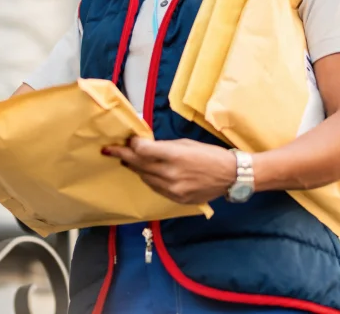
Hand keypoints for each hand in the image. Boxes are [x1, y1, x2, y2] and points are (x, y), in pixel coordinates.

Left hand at [103, 138, 236, 204]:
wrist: (230, 176)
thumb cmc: (209, 155)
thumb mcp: (186, 144)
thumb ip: (164, 146)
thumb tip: (144, 145)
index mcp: (174, 156)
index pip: (142, 150)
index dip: (132, 144)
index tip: (127, 140)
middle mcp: (171, 174)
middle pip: (139, 165)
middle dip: (123, 155)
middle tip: (109, 150)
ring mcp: (173, 189)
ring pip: (145, 178)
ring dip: (135, 168)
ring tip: (127, 160)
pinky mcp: (176, 199)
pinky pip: (155, 188)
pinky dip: (149, 179)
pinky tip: (146, 173)